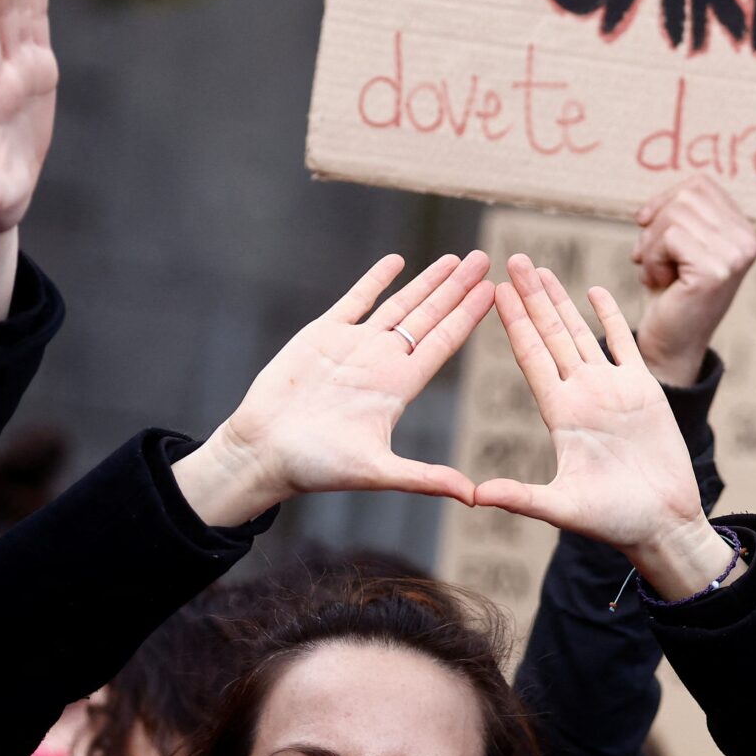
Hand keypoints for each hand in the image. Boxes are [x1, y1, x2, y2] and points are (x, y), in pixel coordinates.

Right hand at [171, 252, 495, 527]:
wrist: (261, 450)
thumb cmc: (315, 466)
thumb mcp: (375, 471)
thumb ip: (424, 478)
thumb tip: (473, 497)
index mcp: (398, 388)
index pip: (443, 343)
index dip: (468, 316)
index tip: (494, 292)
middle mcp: (382, 362)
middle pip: (429, 316)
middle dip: (457, 289)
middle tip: (486, 260)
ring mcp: (354, 346)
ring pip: (400, 304)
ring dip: (427, 281)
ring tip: (456, 259)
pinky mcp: (323, 335)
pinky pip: (356, 300)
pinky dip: (376, 280)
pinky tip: (397, 262)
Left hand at [474, 256, 737, 600]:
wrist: (664, 526)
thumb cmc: (615, 522)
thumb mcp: (563, 509)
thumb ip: (521, 498)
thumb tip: (475, 497)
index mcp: (560, 415)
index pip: (531, 357)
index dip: (514, 323)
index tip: (494, 292)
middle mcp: (581, 395)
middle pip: (550, 334)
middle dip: (531, 297)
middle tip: (511, 259)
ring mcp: (612, 390)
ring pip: (581, 332)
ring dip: (561, 300)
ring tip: (540, 268)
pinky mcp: (644, 391)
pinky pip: (625, 344)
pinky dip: (611, 317)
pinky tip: (594, 291)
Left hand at [631, 178, 755, 386]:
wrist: (669, 344)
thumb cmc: (669, 293)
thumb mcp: (678, 245)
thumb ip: (682, 213)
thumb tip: (670, 193)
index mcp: (743, 230)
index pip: (700, 185)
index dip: (664, 201)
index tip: (646, 227)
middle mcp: (747, 240)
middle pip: (686, 196)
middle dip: (654, 224)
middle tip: (646, 257)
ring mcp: (735, 255)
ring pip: (675, 214)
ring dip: (651, 244)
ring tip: (654, 271)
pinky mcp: (716, 271)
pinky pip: (670, 236)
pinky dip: (652, 257)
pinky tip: (656, 281)